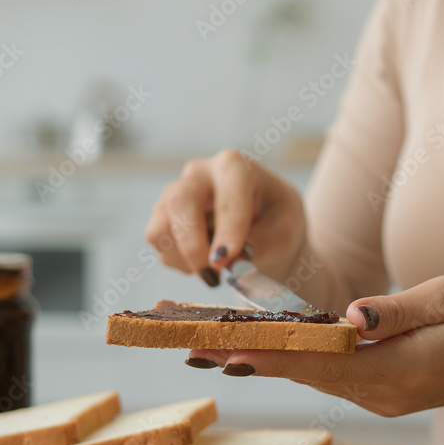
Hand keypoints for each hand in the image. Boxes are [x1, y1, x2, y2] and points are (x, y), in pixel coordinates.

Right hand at [144, 150, 305, 285]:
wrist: (263, 223)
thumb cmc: (276, 220)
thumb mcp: (285, 230)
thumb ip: (262, 244)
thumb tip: (233, 261)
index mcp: (235, 167)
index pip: (228, 197)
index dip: (227, 231)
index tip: (227, 261)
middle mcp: (199, 173)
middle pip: (180, 202)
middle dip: (194, 246)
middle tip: (214, 276)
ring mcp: (175, 191)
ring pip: (161, 227)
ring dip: (186, 259)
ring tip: (215, 270)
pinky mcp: (161, 213)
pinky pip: (158, 242)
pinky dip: (179, 261)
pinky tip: (202, 260)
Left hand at [187, 275, 443, 415]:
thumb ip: (396, 311)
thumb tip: (349, 317)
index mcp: (402, 370)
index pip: (323, 360)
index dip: (273, 352)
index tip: (226, 348)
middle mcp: (385, 393)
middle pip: (307, 373)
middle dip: (252, 357)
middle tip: (196, 345)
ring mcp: (383, 397)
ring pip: (315, 377)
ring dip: (266, 361)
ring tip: (215, 348)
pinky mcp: (383, 390)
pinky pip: (331, 376)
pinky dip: (296, 362)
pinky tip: (266, 352)